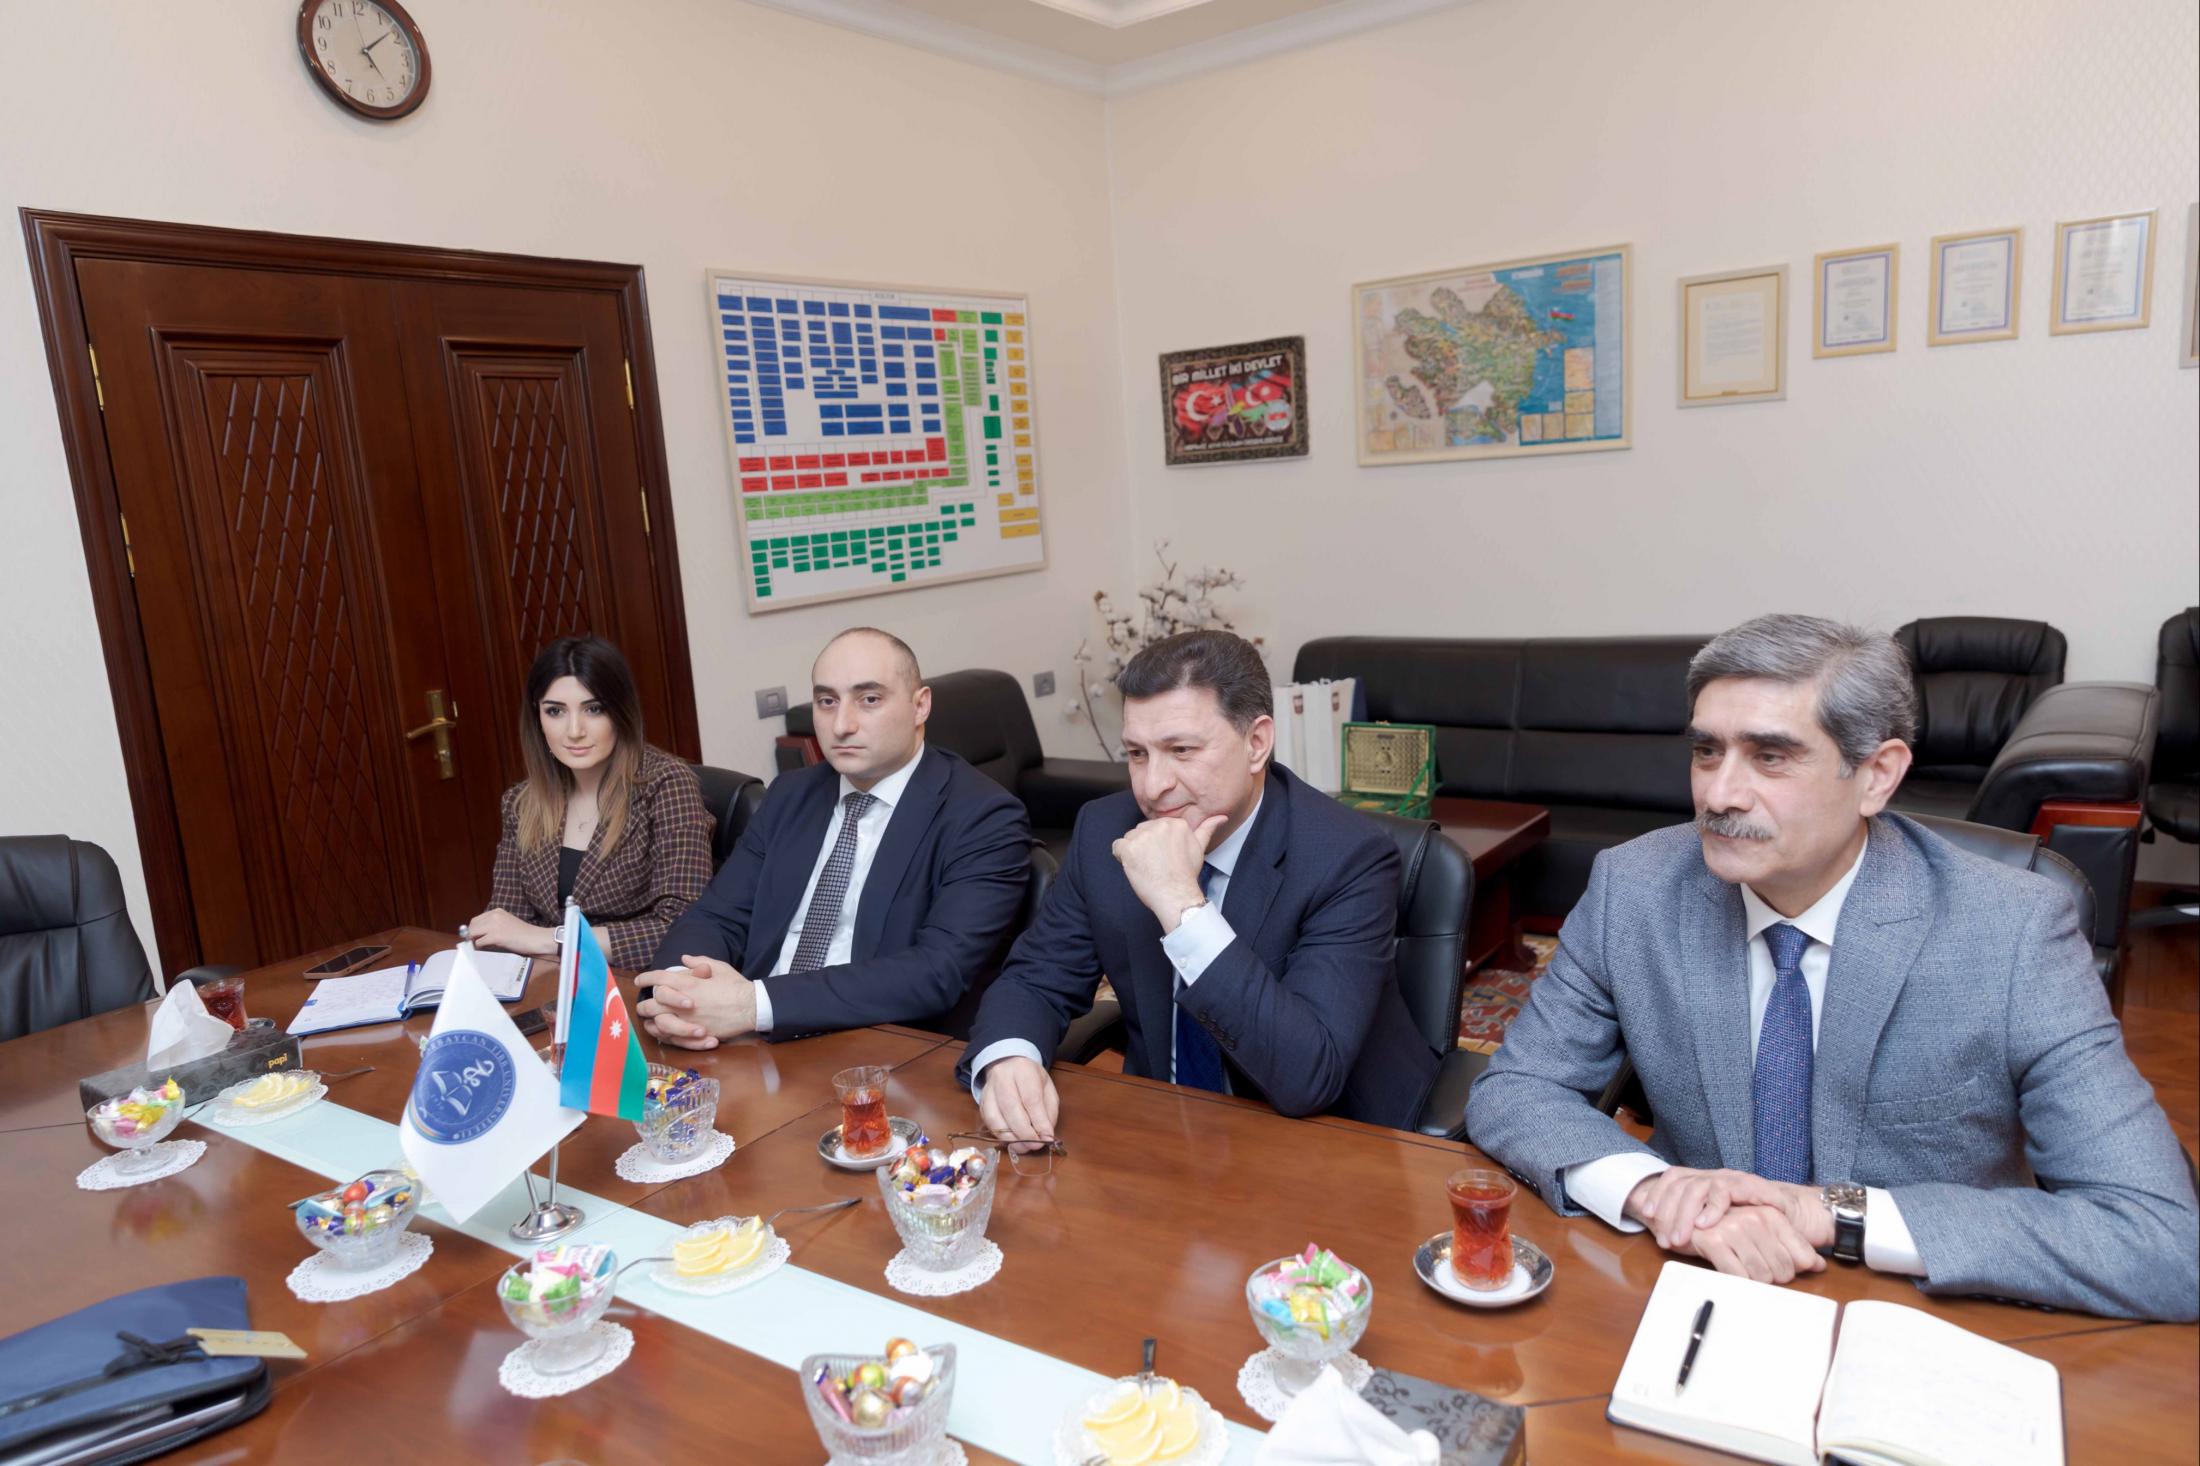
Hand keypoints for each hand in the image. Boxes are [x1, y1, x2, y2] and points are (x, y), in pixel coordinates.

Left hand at [467, 907, 556, 957]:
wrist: (535, 938)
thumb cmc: (523, 934)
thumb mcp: (506, 923)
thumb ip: (493, 925)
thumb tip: (478, 934)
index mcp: (497, 911)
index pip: (476, 919)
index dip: (474, 929)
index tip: (476, 937)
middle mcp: (494, 915)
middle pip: (472, 926)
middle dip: (472, 935)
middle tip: (477, 943)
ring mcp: (494, 925)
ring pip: (473, 933)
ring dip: (475, 941)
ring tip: (482, 946)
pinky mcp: (495, 936)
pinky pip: (479, 942)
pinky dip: (480, 947)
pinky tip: (487, 948)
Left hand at [635, 956, 752, 1048]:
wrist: (751, 1007)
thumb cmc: (735, 986)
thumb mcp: (719, 967)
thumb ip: (699, 962)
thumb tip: (684, 959)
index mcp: (688, 983)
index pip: (658, 979)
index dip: (645, 978)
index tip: (640, 980)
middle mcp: (682, 1003)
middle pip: (650, 1004)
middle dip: (643, 1004)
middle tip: (642, 1003)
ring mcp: (686, 1021)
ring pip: (656, 1023)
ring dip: (651, 1021)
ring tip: (650, 1020)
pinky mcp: (693, 1035)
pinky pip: (670, 1038)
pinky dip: (663, 1034)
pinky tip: (662, 1031)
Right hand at [976, 1056, 1058, 1152]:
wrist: (1007, 1063)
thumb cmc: (1031, 1078)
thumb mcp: (1047, 1088)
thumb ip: (1049, 1112)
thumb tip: (1046, 1136)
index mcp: (1023, 1070)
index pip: (1031, 1098)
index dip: (1039, 1121)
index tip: (1047, 1138)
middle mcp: (1002, 1078)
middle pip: (1010, 1108)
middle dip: (1024, 1132)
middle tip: (1035, 1145)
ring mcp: (988, 1091)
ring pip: (995, 1118)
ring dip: (1010, 1138)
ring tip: (1024, 1147)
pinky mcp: (982, 1103)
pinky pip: (988, 1124)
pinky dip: (1001, 1136)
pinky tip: (1013, 1141)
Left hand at [1111, 813, 1225, 929]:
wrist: (1176, 895)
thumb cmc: (1186, 874)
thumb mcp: (1199, 847)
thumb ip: (1207, 828)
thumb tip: (1221, 817)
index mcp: (1175, 823)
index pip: (1155, 828)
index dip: (1157, 844)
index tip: (1164, 858)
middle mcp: (1159, 825)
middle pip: (1141, 831)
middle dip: (1145, 847)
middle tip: (1157, 864)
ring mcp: (1143, 836)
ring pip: (1129, 838)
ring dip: (1134, 852)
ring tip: (1148, 867)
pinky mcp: (1129, 848)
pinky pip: (1117, 847)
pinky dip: (1121, 858)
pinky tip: (1135, 868)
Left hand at [1626, 1168, 1835, 1252]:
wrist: (1793, 1214)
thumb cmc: (1752, 1224)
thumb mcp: (1718, 1225)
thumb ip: (1694, 1226)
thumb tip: (1663, 1235)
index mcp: (1704, 1181)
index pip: (1673, 1178)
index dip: (1657, 1193)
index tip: (1646, 1215)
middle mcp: (1715, 1176)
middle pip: (1681, 1183)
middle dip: (1668, 1210)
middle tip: (1665, 1237)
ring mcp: (1731, 1179)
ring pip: (1698, 1186)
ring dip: (1685, 1213)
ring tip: (1681, 1236)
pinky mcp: (1750, 1186)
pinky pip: (1725, 1191)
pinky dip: (1713, 1207)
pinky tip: (1706, 1224)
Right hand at [1677, 1204, 1826, 1284]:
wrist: (1682, 1214)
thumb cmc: (1725, 1225)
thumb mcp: (1762, 1229)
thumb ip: (1792, 1245)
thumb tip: (1819, 1265)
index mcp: (1771, 1215)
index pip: (1802, 1256)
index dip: (1794, 1270)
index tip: (1783, 1271)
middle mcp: (1754, 1218)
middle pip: (1783, 1270)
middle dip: (1773, 1279)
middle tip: (1757, 1274)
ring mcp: (1734, 1228)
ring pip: (1761, 1276)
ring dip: (1754, 1283)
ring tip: (1743, 1274)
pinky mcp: (1713, 1241)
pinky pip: (1737, 1276)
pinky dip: (1738, 1283)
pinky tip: (1734, 1278)